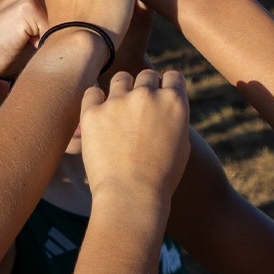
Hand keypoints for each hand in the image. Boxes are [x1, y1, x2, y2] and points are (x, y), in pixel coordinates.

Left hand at [78, 69, 189, 217]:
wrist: (132, 197)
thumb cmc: (161, 179)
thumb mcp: (181, 146)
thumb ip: (174, 120)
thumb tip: (164, 109)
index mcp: (174, 102)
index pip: (173, 77)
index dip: (166, 87)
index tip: (160, 98)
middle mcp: (148, 95)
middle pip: (146, 75)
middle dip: (144, 88)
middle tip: (138, 109)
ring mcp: (119, 101)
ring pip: (120, 79)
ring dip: (121, 91)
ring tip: (117, 112)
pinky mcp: (93, 112)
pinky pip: (92, 93)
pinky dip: (95, 100)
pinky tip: (98, 114)